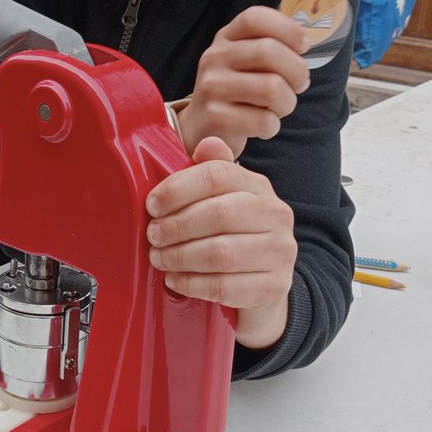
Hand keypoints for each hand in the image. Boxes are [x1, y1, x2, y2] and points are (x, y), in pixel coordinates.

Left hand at [146, 137, 297, 349]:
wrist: (264, 283)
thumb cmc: (232, 236)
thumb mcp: (222, 201)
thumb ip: (210, 174)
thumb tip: (206, 145)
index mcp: (258, 187)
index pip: (217, 175)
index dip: (178, 189)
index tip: (152, 205)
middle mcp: (276, 215)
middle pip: (218, 214)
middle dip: (176, 226)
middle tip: (153, 236)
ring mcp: (279, 252)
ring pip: (220, 253)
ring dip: (180, 257)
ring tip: (159, 259)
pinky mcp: (274, 287)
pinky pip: (225, 287)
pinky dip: (192, 284)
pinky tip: (176, 280)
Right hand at [177, 6, 310, 157]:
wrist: (202, 129)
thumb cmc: (237, 92)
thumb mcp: (247, 61)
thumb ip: (271, 46)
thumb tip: (303, 43)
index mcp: (225, 38)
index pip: (254, 18)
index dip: (287, 28)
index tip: (303, 47)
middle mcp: (214, 57)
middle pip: (268, 51)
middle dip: (297, 72)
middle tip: (299, 85)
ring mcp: (211, 87)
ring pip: (272, 88)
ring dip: (287, 103)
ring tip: (279, 108)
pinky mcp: (215, 117)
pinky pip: (264, 121)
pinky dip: (272, 127)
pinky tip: (262, 126)